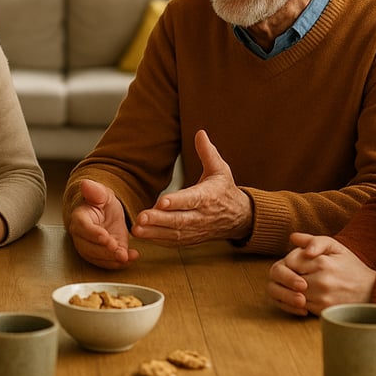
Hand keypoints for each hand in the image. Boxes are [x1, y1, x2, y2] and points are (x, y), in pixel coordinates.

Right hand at [67, 179, 138, 268]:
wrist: (107, 214)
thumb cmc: (101, 204)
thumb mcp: (102, 194)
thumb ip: (95, 191)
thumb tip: (86, 184)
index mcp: (79, 218)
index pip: (83, 228)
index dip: (93, 234)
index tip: (105, 236)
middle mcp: (81, 236)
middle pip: (88, 247)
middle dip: (103, 250)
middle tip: (117, 249)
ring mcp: (89, 248)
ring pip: (97, 258)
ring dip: (111, 259)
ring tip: (126, 256)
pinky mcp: (100, 256)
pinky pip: (107, 263)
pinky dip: (119, 263)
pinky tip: (131, 258)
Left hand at [132, 130, 251, 246]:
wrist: (239, 217)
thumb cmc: (224, 190)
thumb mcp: (220, 169)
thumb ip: (207, 152)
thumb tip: (200, 132)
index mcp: (208, 196)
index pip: (192, 199)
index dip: (177, 201)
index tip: (162, 201)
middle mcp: (202, 216)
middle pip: (180, 220)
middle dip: (159, 220)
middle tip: (141, 217)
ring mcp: (196, 230)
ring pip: (174, 233)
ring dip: (154, 232)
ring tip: (136, 228)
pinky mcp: (191, 239)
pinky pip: (173, 242)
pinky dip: (158, 240)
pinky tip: (143, 235)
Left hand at [267, 232, 375, 315]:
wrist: (371, 291)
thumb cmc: (351, 267)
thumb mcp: (336, 247)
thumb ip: (313, 240)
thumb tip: (292, 238)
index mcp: (323, 263)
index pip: (290, 261)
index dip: (291, 261)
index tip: (299, 262)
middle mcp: (321, 281)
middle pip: (288, 278)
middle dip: (289, 275)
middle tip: (298, 273)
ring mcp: (322, 298)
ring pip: (291, 293)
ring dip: (292, 289)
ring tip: (304, 283)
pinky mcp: (322, 311)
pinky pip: (299, 306)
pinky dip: (298, 300)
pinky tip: (307, 294)